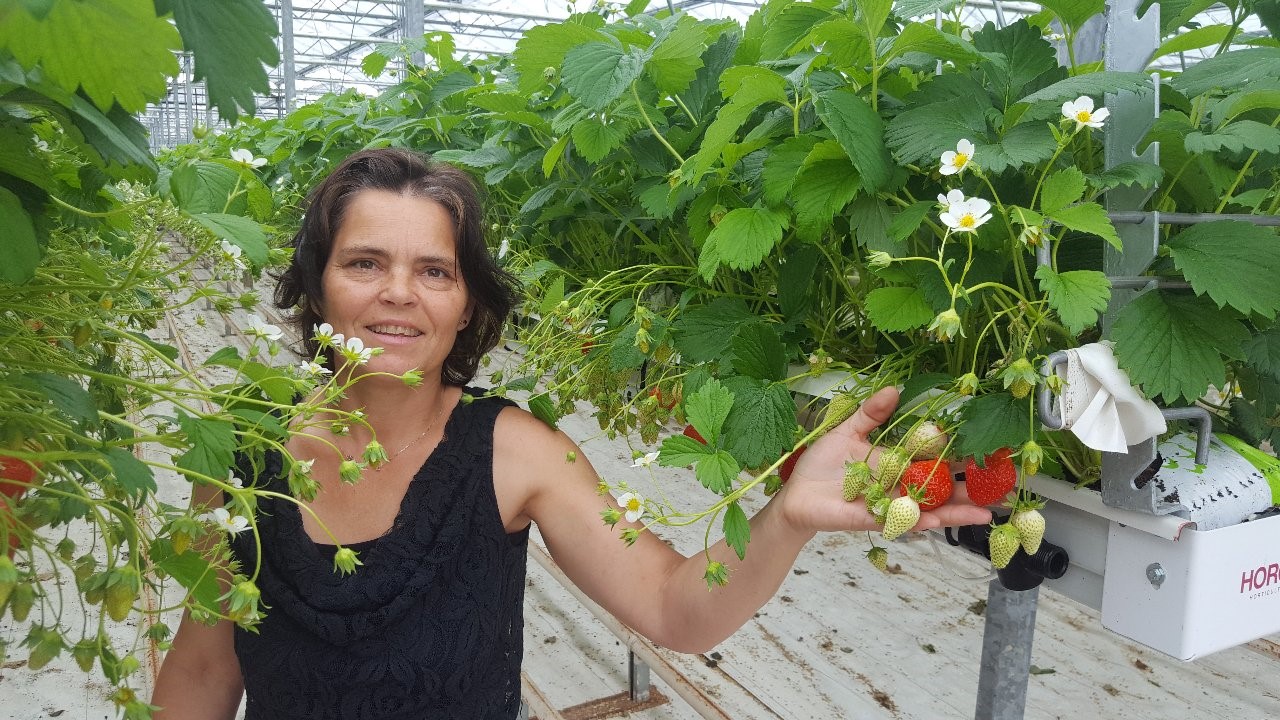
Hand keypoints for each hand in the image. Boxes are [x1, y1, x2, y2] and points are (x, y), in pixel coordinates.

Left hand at [777, 387, 991, 534]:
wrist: (796, 494)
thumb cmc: (822, 465)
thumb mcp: (848, 431)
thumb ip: (872, 414)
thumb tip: (896, 390)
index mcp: (899, 464)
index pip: (938, 462)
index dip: (963, 459)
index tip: (993, 453)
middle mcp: (901, 487)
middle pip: (943, 490)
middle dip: (973, 491)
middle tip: (1005, 490)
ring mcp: (890, 506)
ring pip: (930, 511)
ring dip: (956, 513)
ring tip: (986, 514)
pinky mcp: (873, 519)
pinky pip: (900, 522)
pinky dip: (919, 521)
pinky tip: (939, 521)